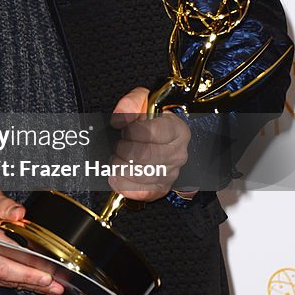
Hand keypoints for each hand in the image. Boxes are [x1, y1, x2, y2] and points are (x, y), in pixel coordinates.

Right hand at [0, 187, 64, 294]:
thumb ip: (4, 204)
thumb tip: (20, 214)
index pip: (2, 253)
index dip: (23, 265)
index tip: (43, 269)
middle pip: (3, 272)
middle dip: (30, 280)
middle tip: (52, 283)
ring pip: (3, 281)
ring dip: (28, 285)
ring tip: (51, 286)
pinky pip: (0, 281)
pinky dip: (19, 283)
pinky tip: (35, 285)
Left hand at [109, 87, 190, 201]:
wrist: (158, 139)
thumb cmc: (151, 121)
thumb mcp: (143, 102)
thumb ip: (130, 103)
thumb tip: (119, 119)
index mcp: (177, 130)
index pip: (151, 132)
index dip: (132, 131)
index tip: (126, 130)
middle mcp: (178, 153)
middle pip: (144, 155)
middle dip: (123, 149)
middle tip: (118, 145)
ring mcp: (171, 173)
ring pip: (140, 175)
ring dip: (120, 166)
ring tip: (116, 158)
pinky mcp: (160, 189)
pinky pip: (140, 192)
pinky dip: (123, 184)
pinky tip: (116, 175)